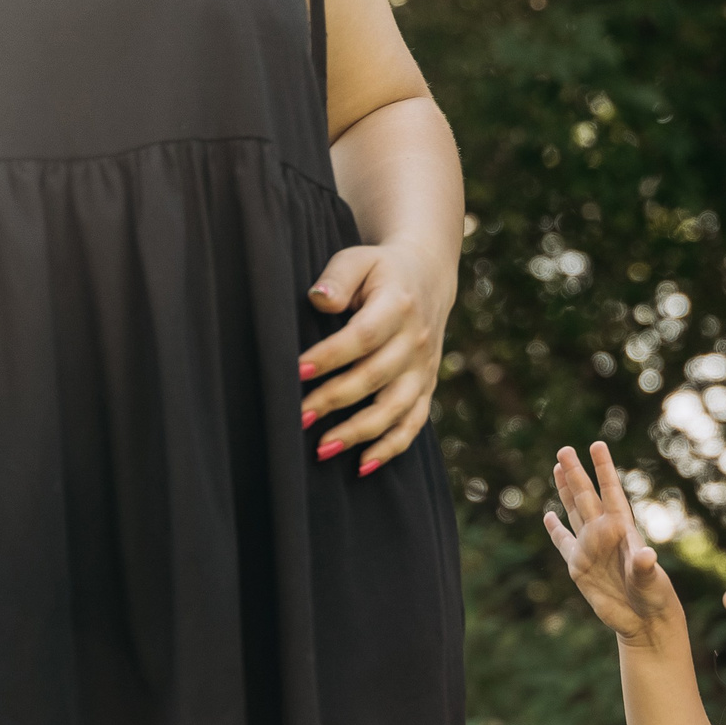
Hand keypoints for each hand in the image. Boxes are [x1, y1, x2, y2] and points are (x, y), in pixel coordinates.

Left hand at [299, 240, 453, 475]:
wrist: (427, 278)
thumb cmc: (379, 271)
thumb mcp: (358, 259)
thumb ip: (338, 277)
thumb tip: (319, 300)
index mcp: (398, 306)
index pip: (363, 336)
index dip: (331, 355)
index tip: (298, 371)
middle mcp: (416, 342)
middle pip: (375, 377)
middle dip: (335, 400)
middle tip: (298, 416)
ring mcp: (423, 369)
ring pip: (395, 408)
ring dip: (359, 433)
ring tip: (322, 449)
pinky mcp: (426, 388)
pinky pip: (413, 424)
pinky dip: (391, 448)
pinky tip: (362, 465)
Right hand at [544, 442, 685, 643]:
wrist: (644, 621)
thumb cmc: (654, 597)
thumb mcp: (650, 581)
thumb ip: (644, 567)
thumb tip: (647, 555)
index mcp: (623, 531)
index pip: (611, 493)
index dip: (604, 469)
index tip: (597, 445)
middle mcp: (605, 535)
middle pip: (586, 498)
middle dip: (576, 474)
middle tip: (565, 449)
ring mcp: (591, 549)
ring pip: (574, 513)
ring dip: (566, 492)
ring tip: (558, 467)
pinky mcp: (580, 568)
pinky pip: (564, 544)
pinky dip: (555, 531)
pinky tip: (549, 516)